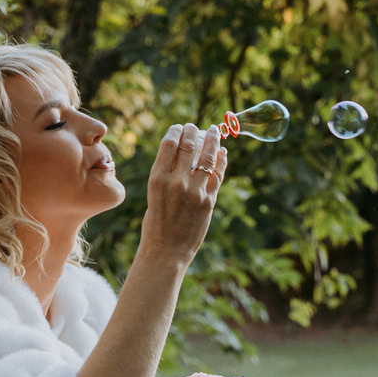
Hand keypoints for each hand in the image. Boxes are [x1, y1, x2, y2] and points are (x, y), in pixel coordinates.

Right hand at [138, 123, 224, 267]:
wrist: (166, 250)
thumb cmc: (156, 222)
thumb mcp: (154, 194)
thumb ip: (167, 175)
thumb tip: (184, 155)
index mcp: (157, 179)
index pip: (168, 144)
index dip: (176, 131)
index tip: (180, 126)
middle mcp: (176, 182)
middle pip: (189, 146)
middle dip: (194, 131)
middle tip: (196, 126)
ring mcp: (195, 191)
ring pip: (208, 157)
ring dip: (212, 140)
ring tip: (214, 131)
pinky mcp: (209, 201)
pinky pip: (218, 174)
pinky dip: (222, 160)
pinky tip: (223, 153)